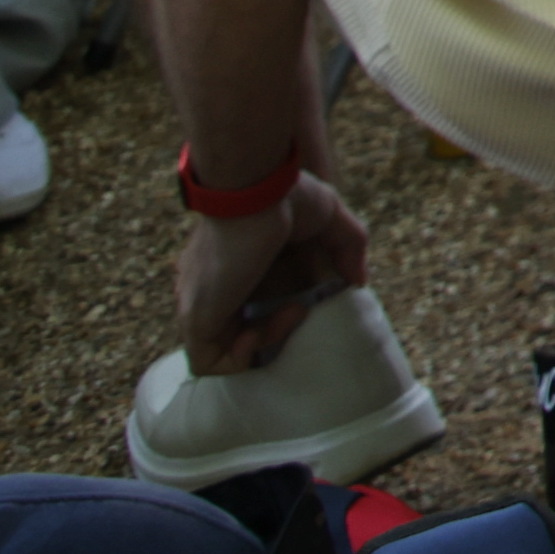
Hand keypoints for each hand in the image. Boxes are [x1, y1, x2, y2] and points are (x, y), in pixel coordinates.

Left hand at [176, 170, 368, 372]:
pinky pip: (206, 363)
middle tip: (301, 306)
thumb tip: (358, 281)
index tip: (305, 295)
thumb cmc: (283, 194)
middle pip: (237, 326)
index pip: (247, 300)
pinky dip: (238, 360)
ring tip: (291, 312)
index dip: (277, 308)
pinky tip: (258, 332)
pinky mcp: (195, 318)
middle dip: (274, 326)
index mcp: (232, 263)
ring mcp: (200, 303)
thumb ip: (347, 247)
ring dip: (265, 341)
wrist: (252, 191)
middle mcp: (211, 286)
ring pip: (224, 348)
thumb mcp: (328, 216)